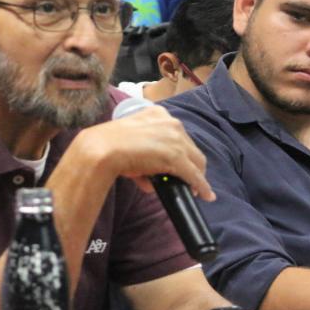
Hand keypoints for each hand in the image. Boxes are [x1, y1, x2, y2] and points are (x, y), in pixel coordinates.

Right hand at [81, 105, 214, 201]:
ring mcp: (176, 140)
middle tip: (188, 179)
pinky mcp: (177, 158)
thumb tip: (150, 179)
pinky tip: (205, 195)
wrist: (103, 148)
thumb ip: (144, 154)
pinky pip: (194, 175)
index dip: (182, 151)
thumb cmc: (109, 144)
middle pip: (190, 147)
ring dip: (196, 176)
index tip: (180, 162)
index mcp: (158, 114)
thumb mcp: (130, 142)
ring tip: (194, 189)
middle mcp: (171, 123)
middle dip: (191, 164)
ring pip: (196, 161)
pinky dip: (201, 186)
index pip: (178, 134)